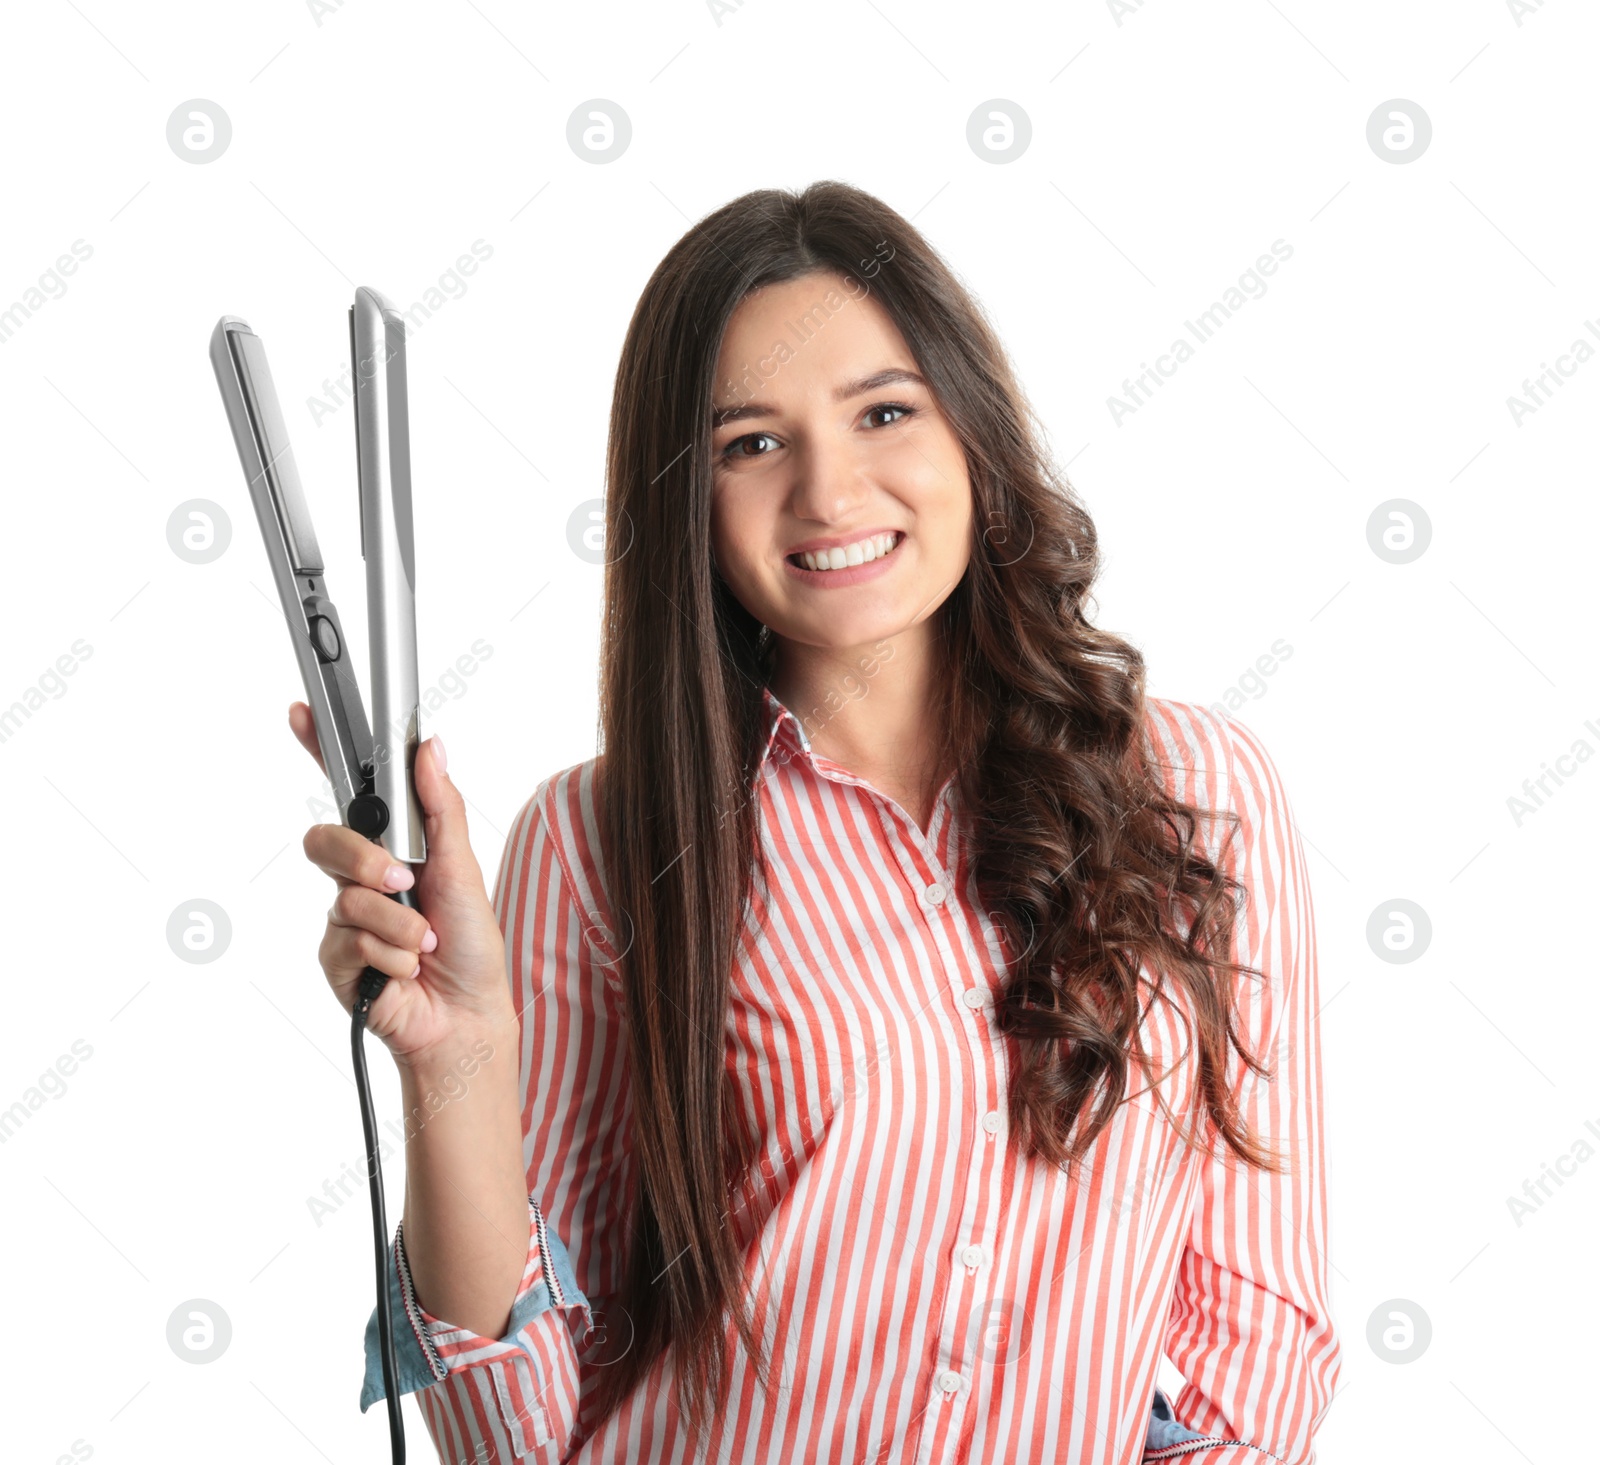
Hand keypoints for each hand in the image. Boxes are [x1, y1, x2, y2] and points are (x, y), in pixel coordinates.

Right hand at [289, 703, 514, 1060]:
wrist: (466, 1015)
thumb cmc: (471, 944)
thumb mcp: (463, 868)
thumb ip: (442, 807)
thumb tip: (431, 747)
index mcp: (392, 847)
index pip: (349, 791)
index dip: (320, 749)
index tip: (302, 712)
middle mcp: (361, 877)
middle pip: (326, 841)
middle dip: (364, 860)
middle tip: (403, 880)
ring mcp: (345, 918)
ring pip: (346, 897)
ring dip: (399, 924)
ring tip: (424, 942)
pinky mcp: (335, 959)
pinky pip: (347, 940)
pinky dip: (390, 955)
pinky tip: (406, 969)